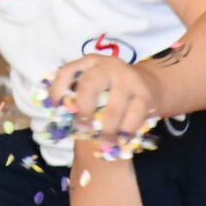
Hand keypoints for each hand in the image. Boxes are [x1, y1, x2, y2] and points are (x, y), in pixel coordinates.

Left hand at [47, 53, 162, 146]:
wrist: (150, 82)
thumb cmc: (112, 90)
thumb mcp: (96, 86)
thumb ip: (80, 99)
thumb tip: (63, 122)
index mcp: (89, 63)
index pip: (67, 71)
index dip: (58, 90)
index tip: (55, 108)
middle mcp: (107, 66)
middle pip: (89, 85)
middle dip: (83, 111)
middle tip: (83, 129)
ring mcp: (127, 78)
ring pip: (114, 106)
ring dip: (107, 129)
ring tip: (105, 142)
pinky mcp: (144, 94)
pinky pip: (134, 115)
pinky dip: (126, 130)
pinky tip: (122, 139)